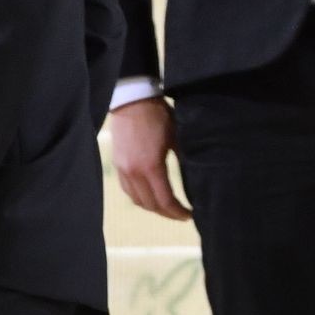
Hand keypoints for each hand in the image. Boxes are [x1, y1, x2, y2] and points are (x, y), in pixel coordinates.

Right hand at [110, 97, 190, 220]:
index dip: (178, 212)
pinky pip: (128, 190)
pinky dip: (140, 197)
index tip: (189, 215)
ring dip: (153, 207)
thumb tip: (197, 181)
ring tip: (168, 208)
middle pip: (150, 205)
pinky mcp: (117, 164)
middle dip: (167, 213)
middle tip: (181, 214)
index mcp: (151, 166)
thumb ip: (184, 162)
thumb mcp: (178, 139)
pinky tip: (151, 196)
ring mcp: (123, 169)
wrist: (133, 99)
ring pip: (137, 200)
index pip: (165, 201)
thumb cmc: (159, 116)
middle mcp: (133, 172)